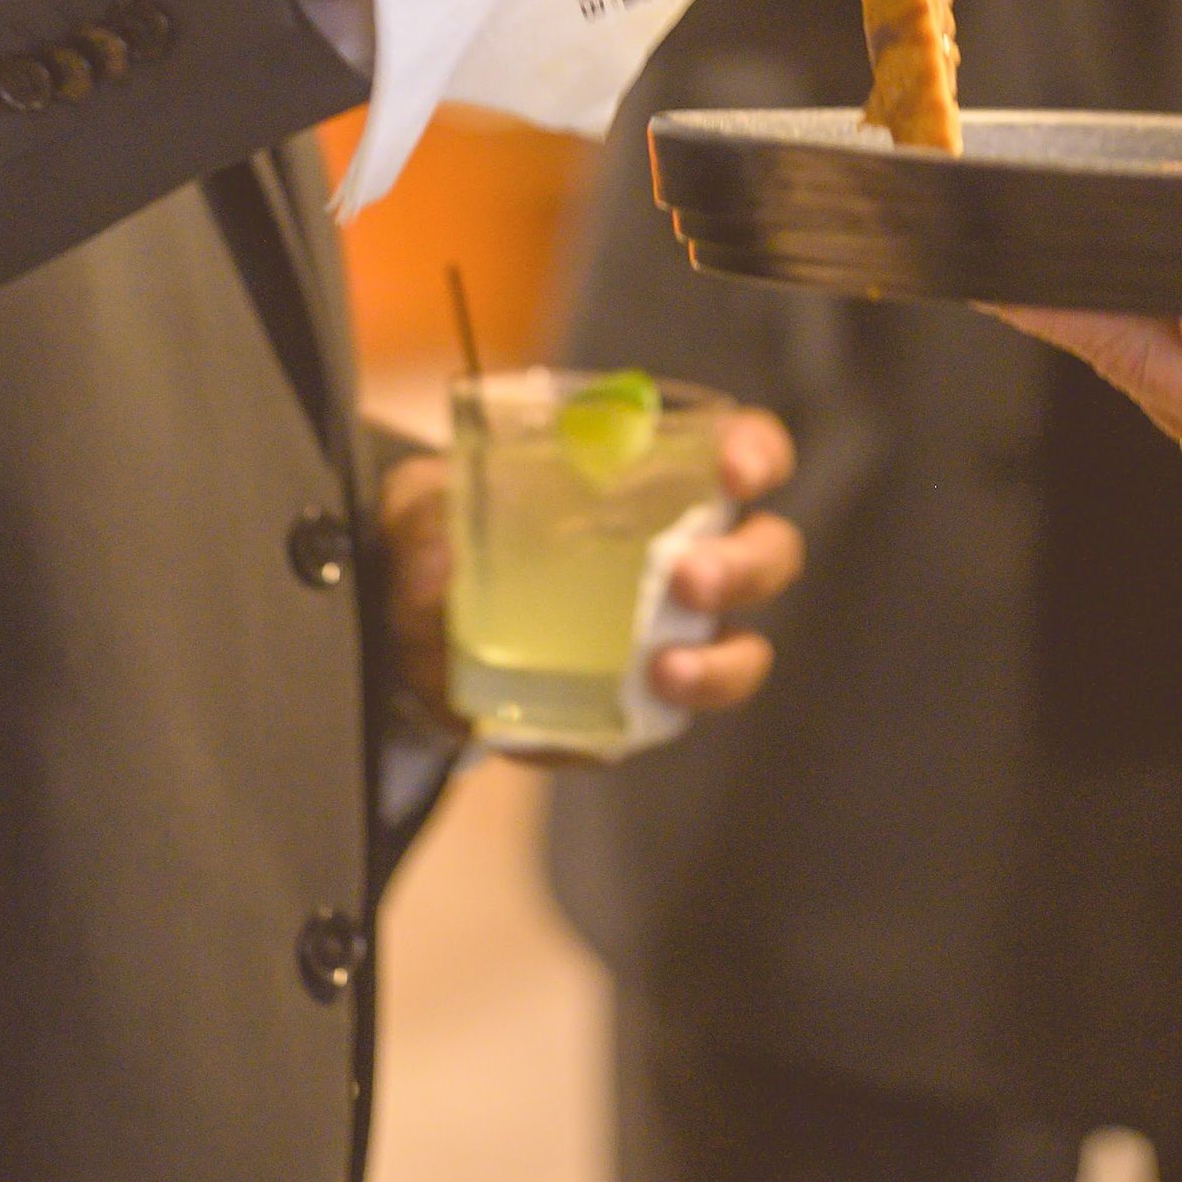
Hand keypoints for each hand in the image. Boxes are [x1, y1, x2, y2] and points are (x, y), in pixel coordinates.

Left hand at [377, 408, 804, 740]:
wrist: (415, 630)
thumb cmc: (448, 531)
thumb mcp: (423, 502)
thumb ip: (425, 515)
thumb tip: (437, 566)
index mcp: (660, 477)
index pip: (746, 452)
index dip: (755, 454)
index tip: (733, 470)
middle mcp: (687, 553)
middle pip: (766, 554)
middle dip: (743, 566)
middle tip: (688, 577)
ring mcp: (672, 637)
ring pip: (739, 651)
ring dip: (718, 662)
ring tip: (666, 669)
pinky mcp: (638, 709)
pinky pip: (663, 724)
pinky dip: (640, 725)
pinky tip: (601, 728)